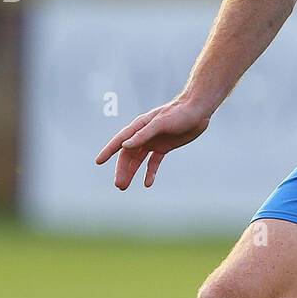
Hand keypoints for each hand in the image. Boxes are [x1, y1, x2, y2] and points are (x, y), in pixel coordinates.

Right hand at [95, 95, 210, 189]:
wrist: (198, 110)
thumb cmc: (179, 113)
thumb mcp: (161, 123)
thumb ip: (143, 135)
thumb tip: (125, 145)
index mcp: (139, 126)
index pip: (120, 141)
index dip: (108, 151)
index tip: (98, 161)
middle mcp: (144, 135)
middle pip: (128, 154)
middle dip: (122, 169)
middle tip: (119, 185)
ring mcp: (154, 141)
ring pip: (138, 160)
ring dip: (132, 172)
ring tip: (124, 186)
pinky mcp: (164, 147)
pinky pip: (153, 162)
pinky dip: (149, 172)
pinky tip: (147, 183)